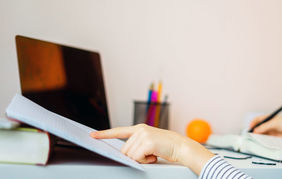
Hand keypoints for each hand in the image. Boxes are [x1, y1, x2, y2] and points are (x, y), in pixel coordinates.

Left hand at [90, 124, 213, 174]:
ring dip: (141, 159)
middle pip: (124, 150)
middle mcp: (140, 129)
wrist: (181, 146)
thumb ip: (136, 145)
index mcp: (139, 128)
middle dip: (134, 157)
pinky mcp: (147, 142)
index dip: (104, 134)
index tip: (92, 135)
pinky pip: (137, 158)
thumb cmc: (166, 147)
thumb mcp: (149, 142)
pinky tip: (154, 156)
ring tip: (153, 154)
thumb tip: (125, 154)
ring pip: (130, 155)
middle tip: (148, 155)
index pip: (118, 131)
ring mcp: (143, 135)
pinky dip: (145, 161)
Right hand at [249, 115, 281, 142]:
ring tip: (256, 138)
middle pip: (257, 127)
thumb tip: (256, 130)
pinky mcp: (273, 138)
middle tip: (251, 134)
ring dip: (257, 136)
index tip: (251, 127)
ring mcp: (270, 132)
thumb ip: (265, 126)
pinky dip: (262, 141)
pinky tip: (261, 141)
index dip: (253, 123)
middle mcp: (268, 125)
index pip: (258, 119)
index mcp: (268, 118)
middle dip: (253, 130)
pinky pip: (265, 139)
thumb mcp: (275, 123)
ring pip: (260, 134)